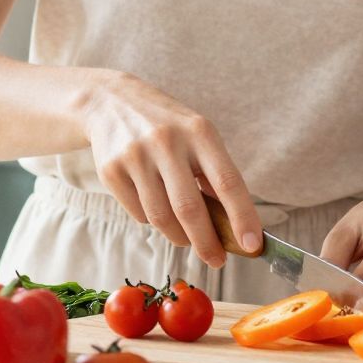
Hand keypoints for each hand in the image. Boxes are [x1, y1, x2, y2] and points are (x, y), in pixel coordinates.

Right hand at [77, 72, 259, 268]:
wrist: (111, 102)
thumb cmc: (169, 127)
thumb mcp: (198, 136)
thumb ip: (214, 174)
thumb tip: (234, 224)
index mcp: (199, 132)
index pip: (227, 181)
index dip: (242, 216)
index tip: (252, 244)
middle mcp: (167, 142)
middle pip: (189, 208)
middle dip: (207, 242)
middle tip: (217, 260)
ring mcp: (135, 156)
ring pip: (161, 218)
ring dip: (179, 237)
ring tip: (187, 238)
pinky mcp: (110, 171)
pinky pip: (138, 214)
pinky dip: (153, 221)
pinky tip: (157, 208)